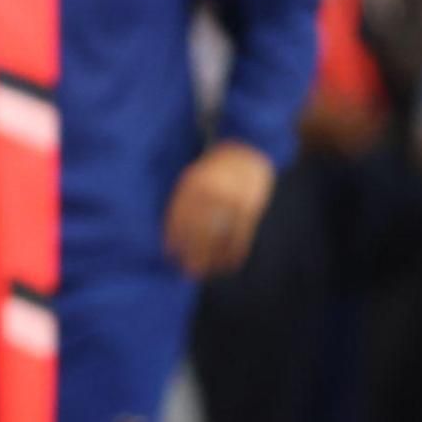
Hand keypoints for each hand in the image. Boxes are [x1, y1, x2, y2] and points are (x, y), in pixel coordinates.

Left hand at [163, 141, 275, 276]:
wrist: (248, 149)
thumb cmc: (214, 169)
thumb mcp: (194, 176)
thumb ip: (185, 200)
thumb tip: (174, 233)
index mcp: (194, 183)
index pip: (180, 214)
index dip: (174, 236)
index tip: (169, 254)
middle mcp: (213, 191)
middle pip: (200, 228)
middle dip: (193, 252)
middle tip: (187, 271)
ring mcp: (234, 199)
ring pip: (222, 234)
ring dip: (213, 257)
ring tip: (206, 272)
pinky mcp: (251, 206)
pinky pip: (241, 234)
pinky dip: (234, 251)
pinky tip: (229, 264)